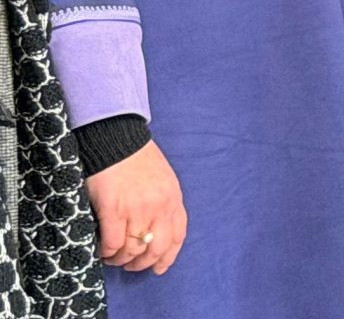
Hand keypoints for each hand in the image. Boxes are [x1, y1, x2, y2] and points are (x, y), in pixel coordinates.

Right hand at [87, 141, 185, 274]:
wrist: (115, 139)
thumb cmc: (136, 158)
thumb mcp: (163, 179)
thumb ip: (164, 203)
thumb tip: (155, 229)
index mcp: (173, 198)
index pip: (177, 236)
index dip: (167, 257)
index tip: (158, 268)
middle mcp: (159, 206)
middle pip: (156, 248)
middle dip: (143, 263)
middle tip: (130, 265)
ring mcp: (137, 208)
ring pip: (133, 248)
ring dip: (121, 259)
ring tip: (113, 257)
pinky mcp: (113, 209)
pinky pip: (113, 242)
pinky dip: (107, 252)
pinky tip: (102, 250)